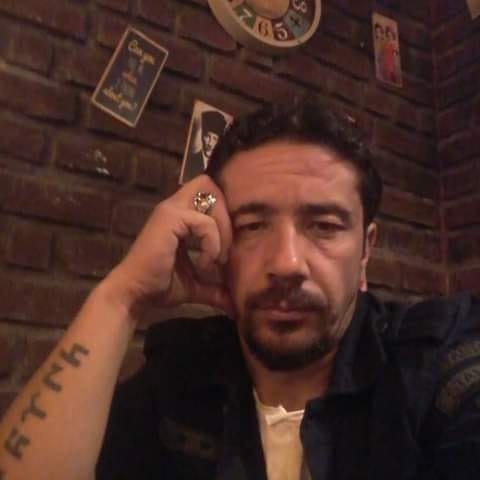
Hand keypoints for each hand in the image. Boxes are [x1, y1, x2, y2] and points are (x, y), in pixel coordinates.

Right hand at [106, 175, 233, 315]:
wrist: (134, 294)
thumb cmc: (159, 287)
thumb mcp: (195, 286)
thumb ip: (215, 288)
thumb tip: (234, 302)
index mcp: (180, 217)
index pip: (209, 193)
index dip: (224, 212)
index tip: (227, 245)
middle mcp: (175, 207)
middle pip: (210, 184)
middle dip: (226, 214)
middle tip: (226, 248)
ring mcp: (171, 210)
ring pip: (211, 196)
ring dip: (223, 231)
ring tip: (218, 259)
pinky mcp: (170, 218)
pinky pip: (205, 222)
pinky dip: (212, 243)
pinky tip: (205, 262)